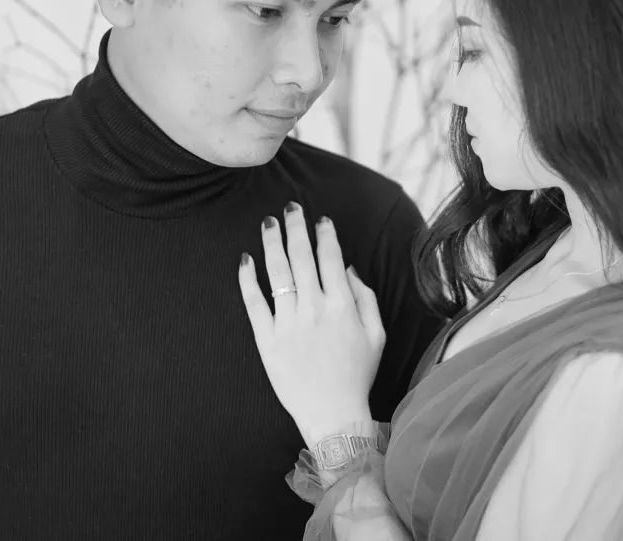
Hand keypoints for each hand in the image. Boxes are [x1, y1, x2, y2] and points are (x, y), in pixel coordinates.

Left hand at [238, 202, 385, 447]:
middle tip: (290, 208)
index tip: (320, 220)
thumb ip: (366, 298)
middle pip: (301, 256)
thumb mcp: (377, 335)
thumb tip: (349, 268)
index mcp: (343, 305)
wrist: (333, 414)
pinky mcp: (267, 339)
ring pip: (277, 272)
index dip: (325, 234)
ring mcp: (288, 323)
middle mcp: (315, 308)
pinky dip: (247, 279)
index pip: (331, 258)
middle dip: (296, 227)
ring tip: (268, 224)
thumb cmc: (357, 374)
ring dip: (272, 242)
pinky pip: (254, 302)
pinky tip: (245, 260)